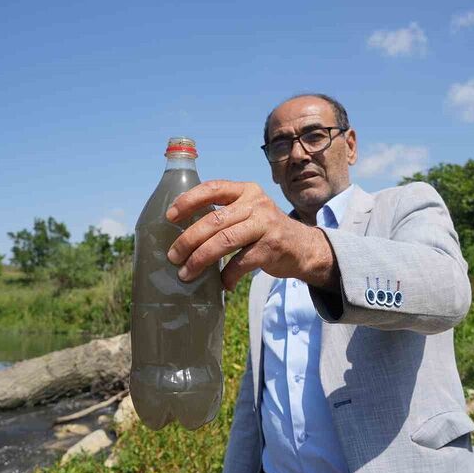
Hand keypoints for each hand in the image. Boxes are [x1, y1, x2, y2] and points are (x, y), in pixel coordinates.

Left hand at [166, 180, 338, 291]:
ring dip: (200, 259)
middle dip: (188, 240)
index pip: (212, 189)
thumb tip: (181, 229)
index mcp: (246, 191)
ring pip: (224, 241)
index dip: (188, 201)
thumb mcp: (249, 211)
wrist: (303, 247)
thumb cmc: (265, 230)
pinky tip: (220, 284)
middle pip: (214, 221)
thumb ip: (224, 212)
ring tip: (186, 273)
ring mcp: (265, 226)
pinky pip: (240, 263)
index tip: (170, 216)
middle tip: (173, 255)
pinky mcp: (271, 248)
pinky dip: (227, 276)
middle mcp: (256, 204)